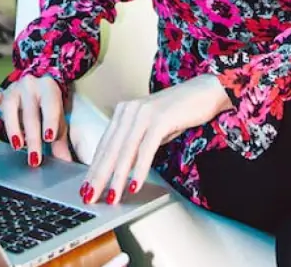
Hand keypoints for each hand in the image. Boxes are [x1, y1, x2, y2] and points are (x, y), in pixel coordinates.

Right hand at [0, 75, 72, 165]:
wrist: (36, 88)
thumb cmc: (48, 107)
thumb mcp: (57, 121)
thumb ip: (60, 142)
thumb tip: (66, 164)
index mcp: (49, 89)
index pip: (50, 104)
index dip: (50, 121)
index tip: (49, 138)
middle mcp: (31, 86)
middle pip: (30, 112)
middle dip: (32, 137)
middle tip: (34, 158)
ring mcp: (14, 89)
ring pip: (10, 106)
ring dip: (13, 128)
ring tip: (18, 146)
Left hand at [82, 75, 229, 205]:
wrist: (204, 92)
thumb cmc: (177, 112)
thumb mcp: (150, 128)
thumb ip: (135, 144)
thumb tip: (120, 170)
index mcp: (123, 111)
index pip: (104, 144)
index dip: (94, 168)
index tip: (86, 187)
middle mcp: (129, 110)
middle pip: (110, 149)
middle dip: (98, 176)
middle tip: (89, 197)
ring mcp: (144, 113)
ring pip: (125, 151)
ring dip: (116, 177)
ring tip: (110, 197)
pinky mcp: (160, 118)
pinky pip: (146, 149)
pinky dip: (139, 169)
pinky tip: (135, 185)